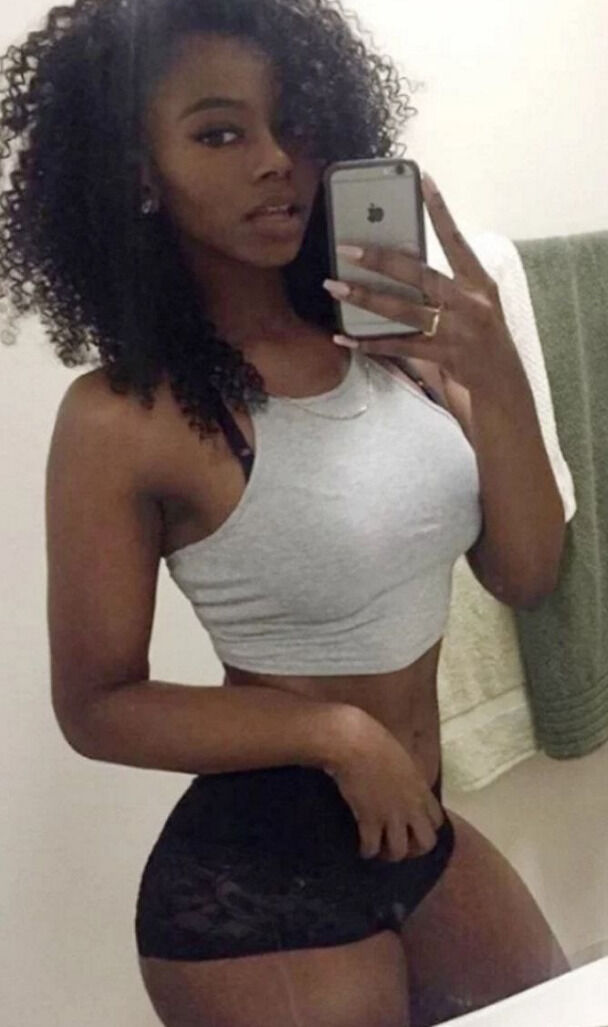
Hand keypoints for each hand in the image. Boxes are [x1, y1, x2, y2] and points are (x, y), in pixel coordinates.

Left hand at [323, 172, 522, 398]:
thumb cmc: (485, 332)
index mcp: (477, 282)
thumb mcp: (480, 299)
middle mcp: (467, 302)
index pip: (456, 240)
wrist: (502, 378)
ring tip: (334, 287)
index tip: (424, 180)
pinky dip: (369, 343)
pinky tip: (345, 337)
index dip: (440, 210)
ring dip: (365, 298)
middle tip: (347, 248)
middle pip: (419, 275)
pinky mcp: (440, 355)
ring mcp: (453, 330)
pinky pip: (398, 346)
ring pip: (402, 310)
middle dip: (380, 260)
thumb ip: (450, 280)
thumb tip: (404, 259)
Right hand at [323, 706, 444, 860]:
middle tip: (400, 846)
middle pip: (426, 842)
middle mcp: (411, 806)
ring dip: (389, 854)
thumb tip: (403, 778)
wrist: (355, 743)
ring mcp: (391, 815)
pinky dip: (367, 851)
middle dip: (414, 849)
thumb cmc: (376, 741)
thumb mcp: (403, 757)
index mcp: (421, 789)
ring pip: (399, 851)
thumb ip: (408, 774)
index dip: (427, 828)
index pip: (437, 821)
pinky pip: (372, 847)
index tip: (414, 828)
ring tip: (379, 851)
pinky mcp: (370, 819)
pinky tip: (362, 848)